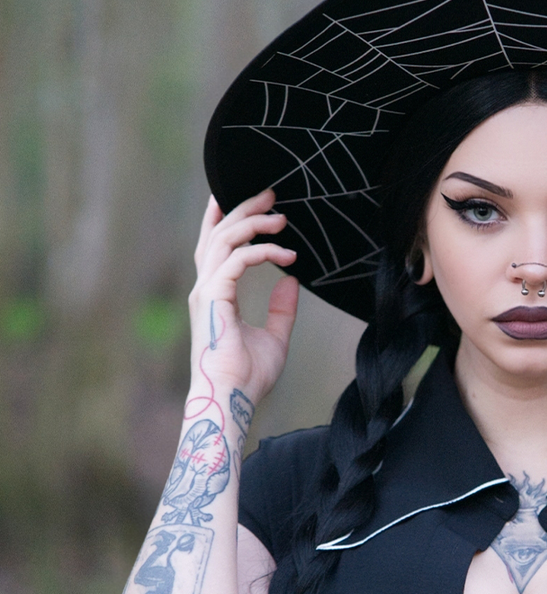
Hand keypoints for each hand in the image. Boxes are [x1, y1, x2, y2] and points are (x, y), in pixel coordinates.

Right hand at [187, 190, 298, 405]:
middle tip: (271, 194)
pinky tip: (286, 255)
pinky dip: (261, 251)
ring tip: (282, 217)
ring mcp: (206, 292)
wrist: (232, 399)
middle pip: (218, 233)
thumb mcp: (275, 338)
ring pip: (223, 239)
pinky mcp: (213, 298)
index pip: (216, 246)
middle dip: (243, 208)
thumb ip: (282, 309)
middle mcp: (206, 288)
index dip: (228, 218)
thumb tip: (292, 282)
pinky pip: (236, 260)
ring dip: (253, 222)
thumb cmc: (249, 377)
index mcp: (216, 294)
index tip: (256, 203)